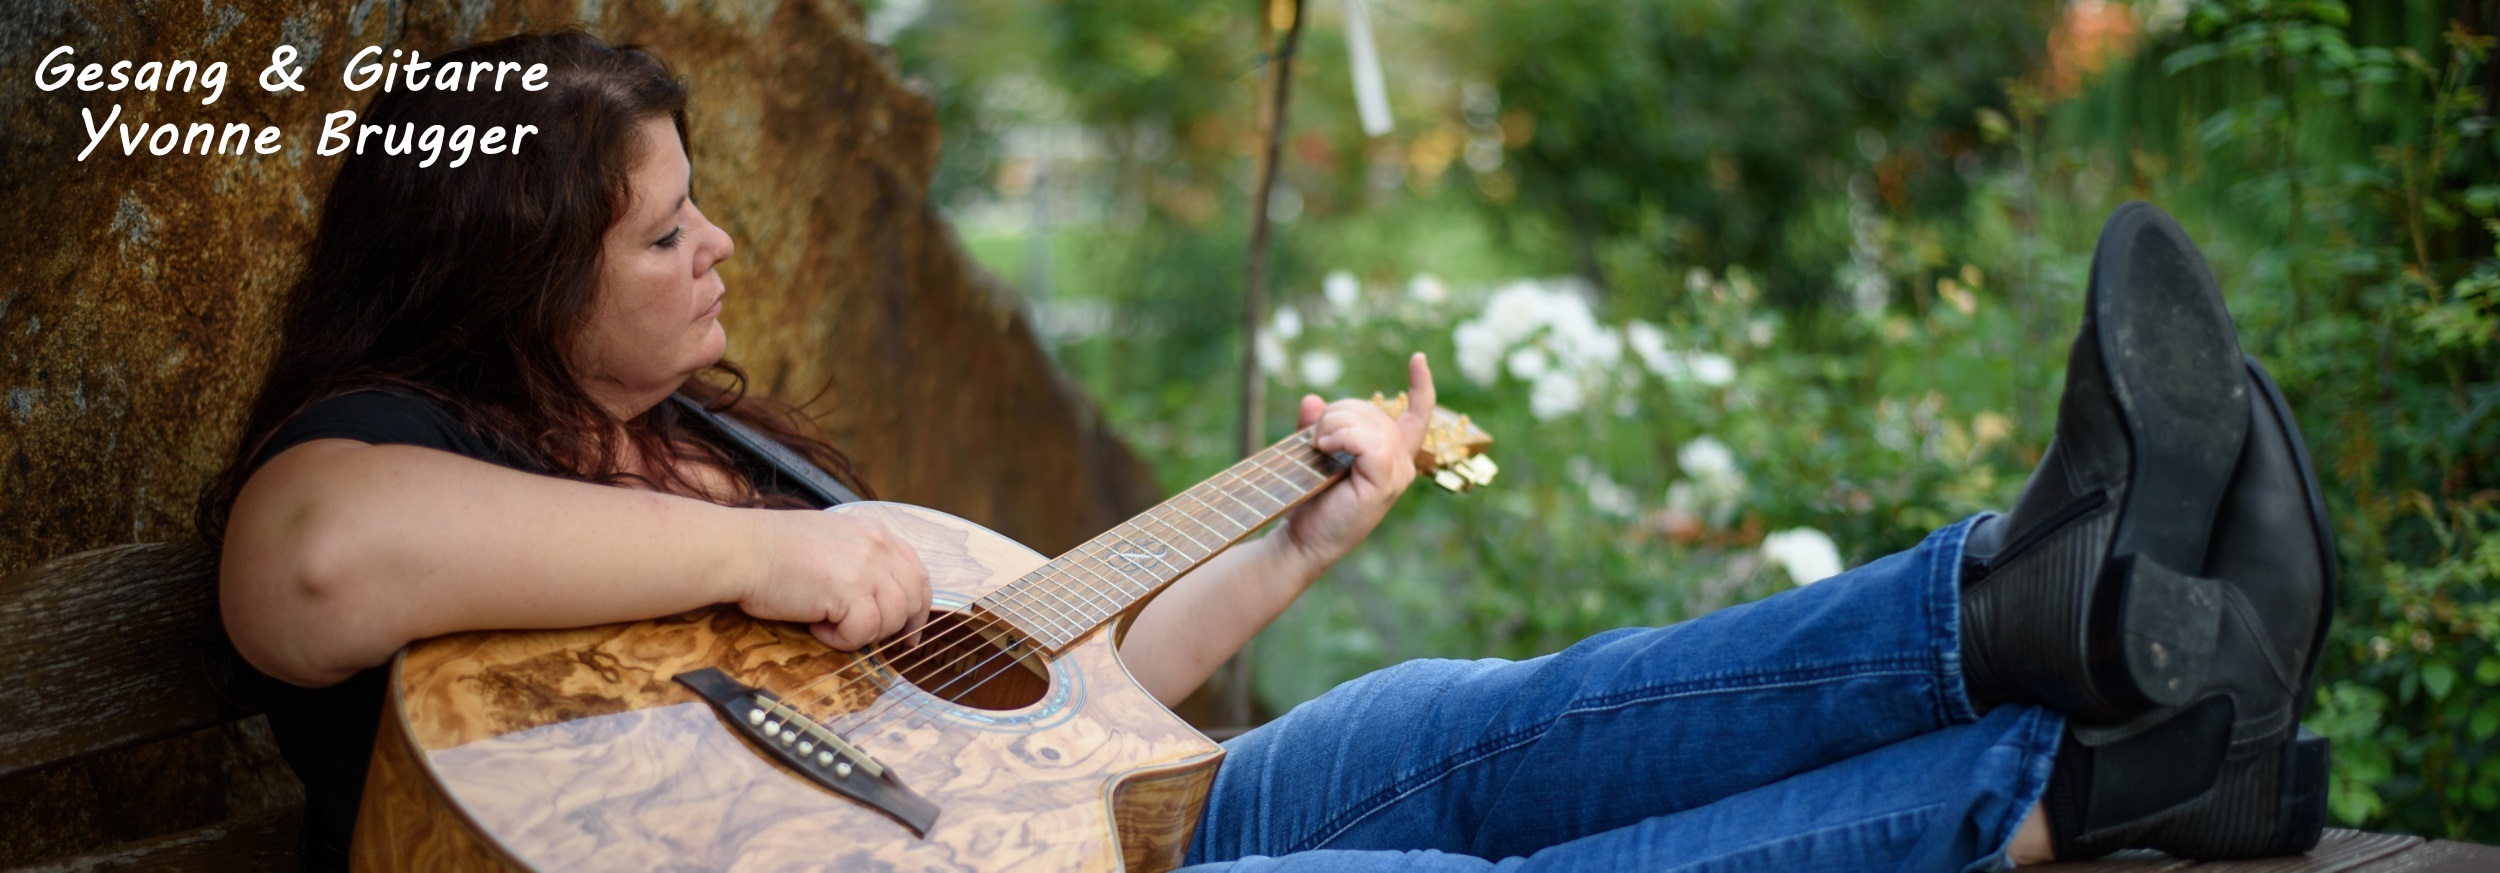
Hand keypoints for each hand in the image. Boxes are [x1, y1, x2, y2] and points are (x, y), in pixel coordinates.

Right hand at [743, 509, 931, 649]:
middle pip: (911, 598)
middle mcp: (877, 546)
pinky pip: (863, 632)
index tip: (909, 631)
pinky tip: (815, 627)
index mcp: (875, 532)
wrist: (741, 550)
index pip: (917, 573)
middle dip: (896, 627)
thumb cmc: (771, 551)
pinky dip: (839, 639)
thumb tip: (876, 597)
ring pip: (891, 619)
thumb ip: (859, 560)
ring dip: (861, 632)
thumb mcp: (829, 541)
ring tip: (827, 624)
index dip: (917, 606)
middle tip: (870, 640)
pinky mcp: (850, 591)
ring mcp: (866, 567)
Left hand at [1276, 353, 1437, 573]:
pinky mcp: (1385, 483)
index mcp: (1393, 455)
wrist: (1302, 540)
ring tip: (1317, 449)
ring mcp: (1397, 474)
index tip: (1418, 358)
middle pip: (1371, 409)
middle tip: (1315, 443)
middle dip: (1335, 415)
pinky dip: (1341, 437)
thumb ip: (1317, 426)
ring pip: (1368, 422)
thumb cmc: (1309, 501)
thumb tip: (1312, 400)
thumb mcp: (1313, 454)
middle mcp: (1402, 463)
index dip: (1421, 386)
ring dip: (1332, 427)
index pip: (1418, 415)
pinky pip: (1368, 441)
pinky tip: (1325, 450)